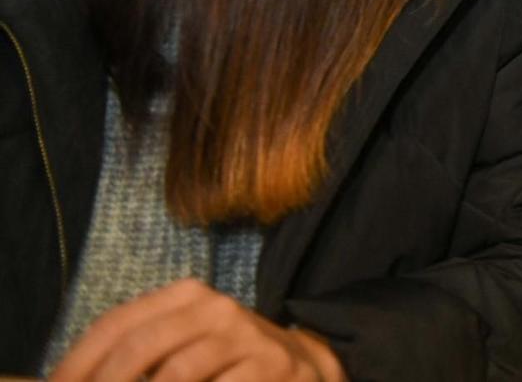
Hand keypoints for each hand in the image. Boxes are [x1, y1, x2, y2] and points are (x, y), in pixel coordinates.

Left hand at [49, 279, 343, 381]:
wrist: (301, 365)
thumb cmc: (224, 361)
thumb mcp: (183, 342)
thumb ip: (139, 351)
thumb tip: (73, 380)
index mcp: (185, 295)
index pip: (116, 323)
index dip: (78, 363)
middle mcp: (214, 307)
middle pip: (140, 346)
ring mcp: (244, 336)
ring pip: (176, 373)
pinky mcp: (269, 366)